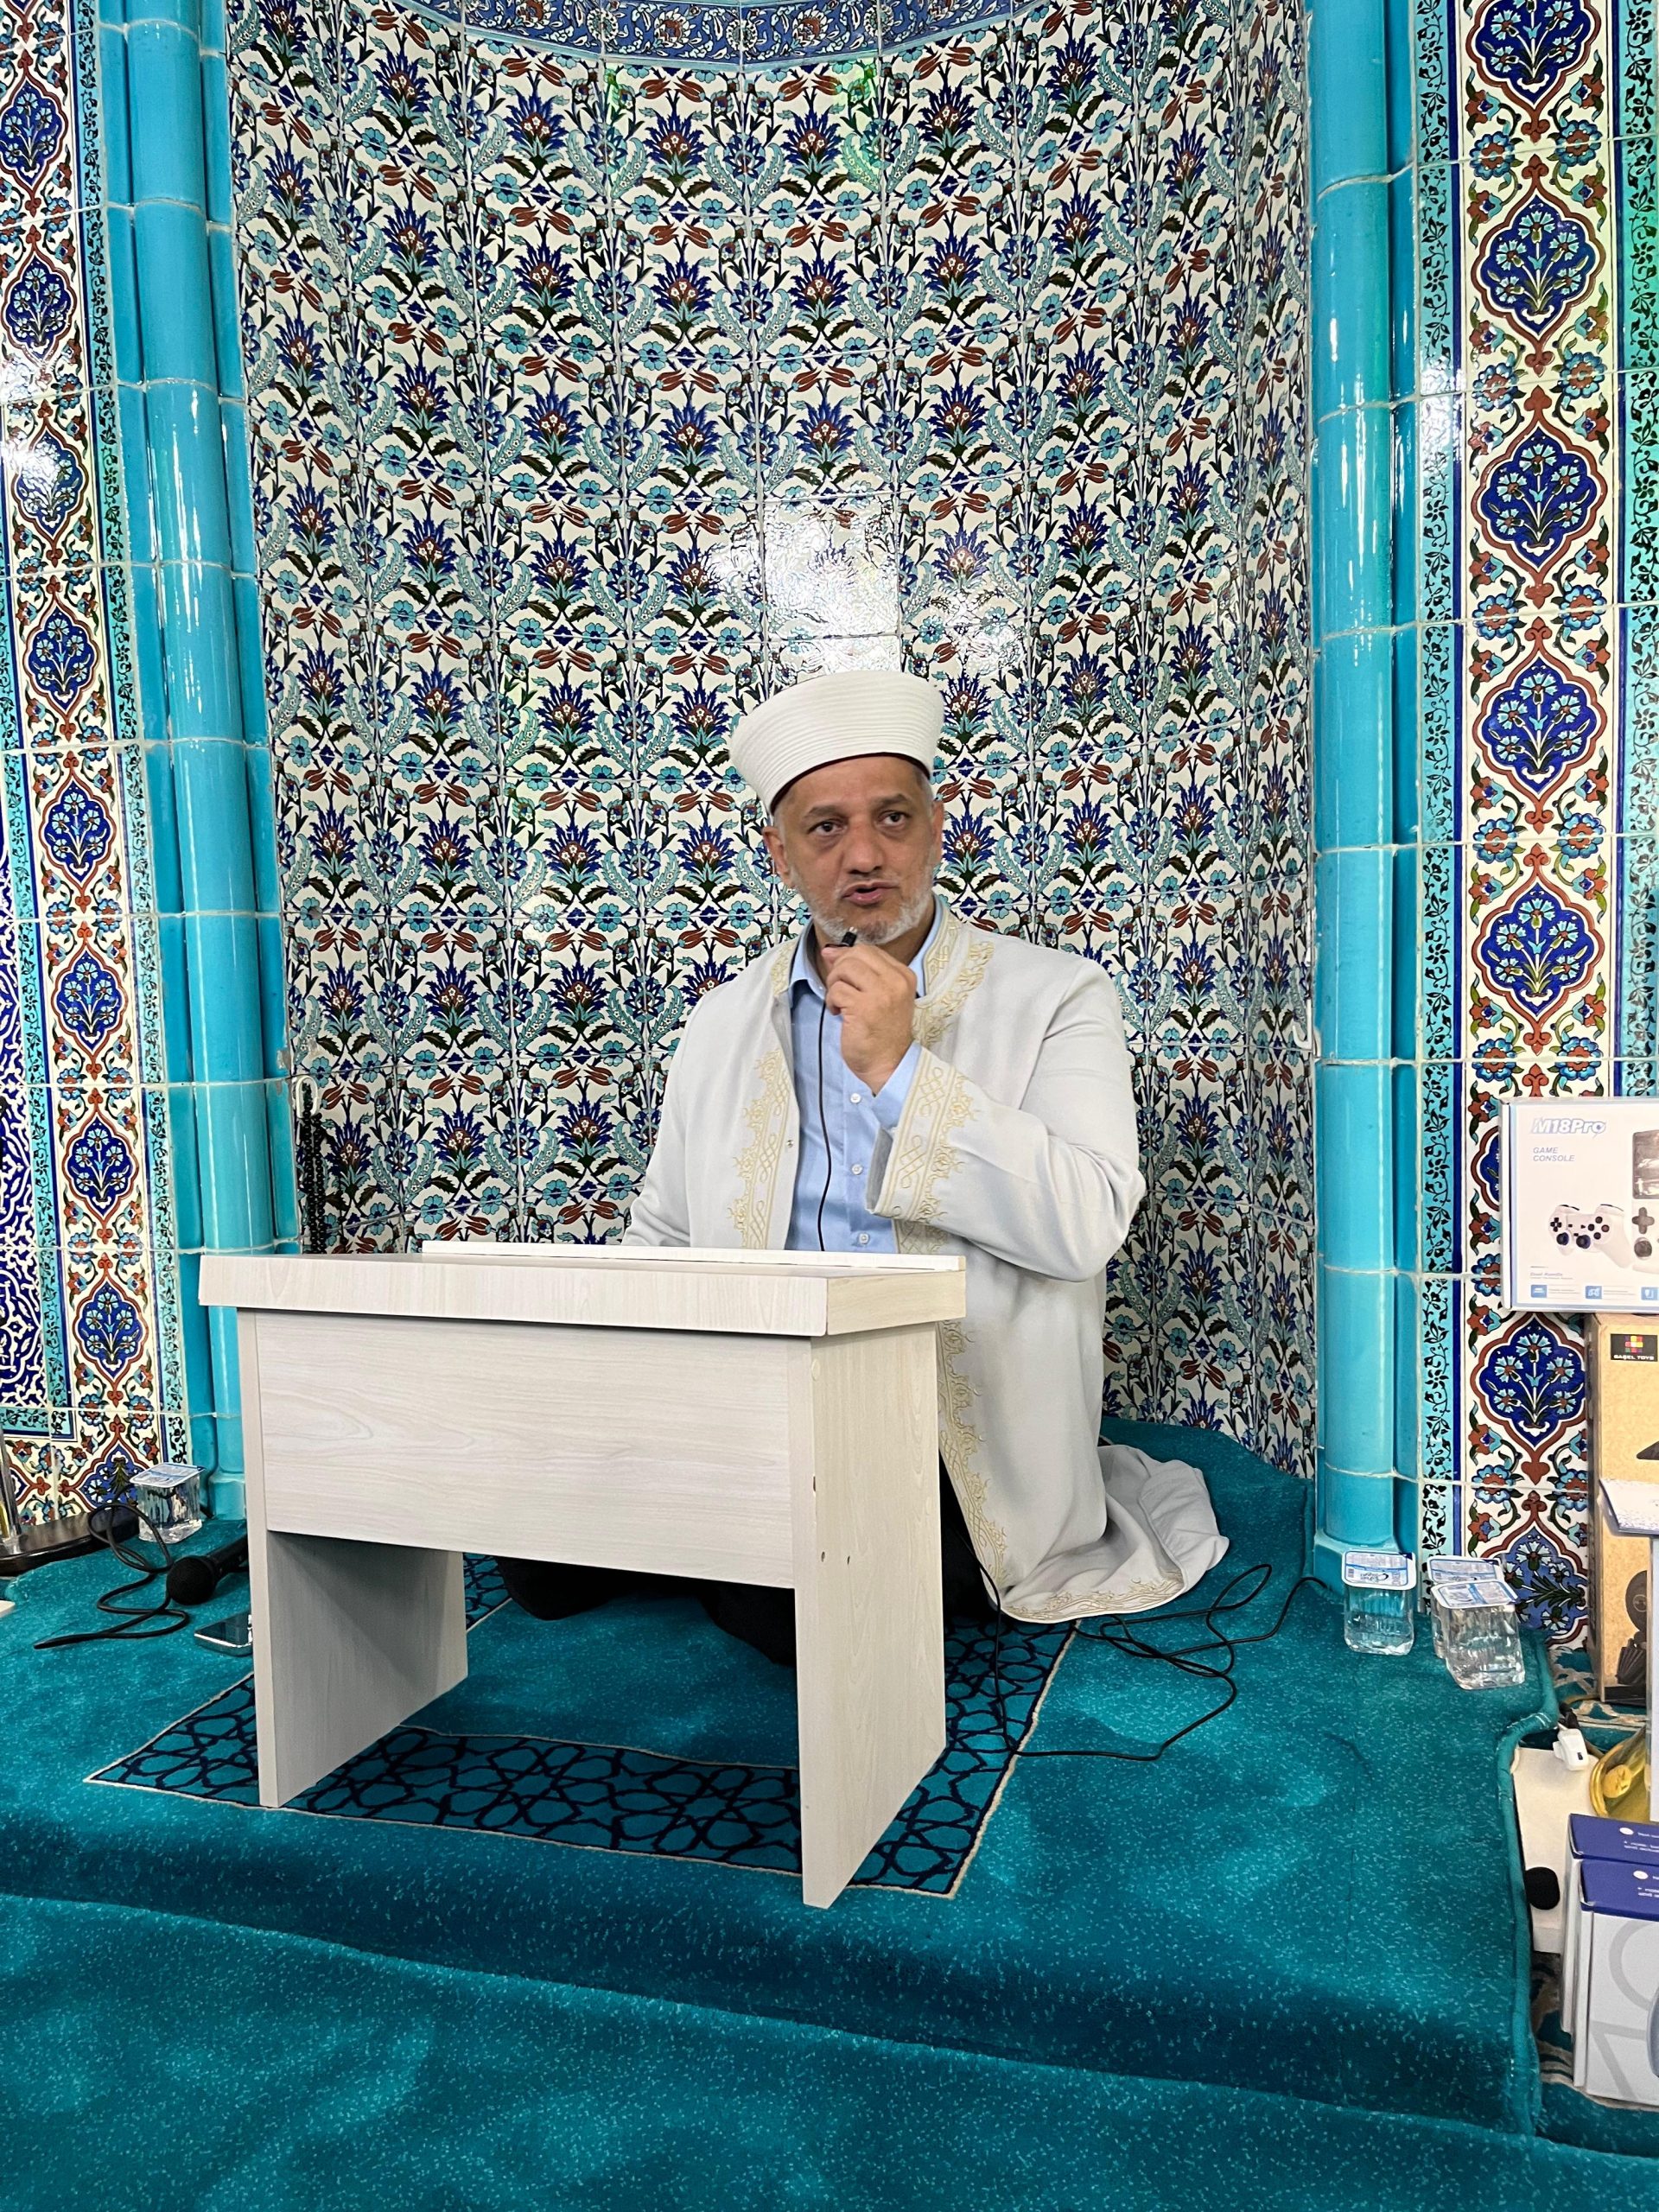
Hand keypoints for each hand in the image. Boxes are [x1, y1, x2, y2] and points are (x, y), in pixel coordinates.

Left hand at [820, 941, 917, 1091]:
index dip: (847, 957)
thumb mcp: (880, 996)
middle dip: (839, 969)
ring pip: (845, 968)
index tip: (839, 972)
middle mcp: (896, 981)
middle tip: (839, 989)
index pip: (869, 950)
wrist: (889, 1064)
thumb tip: (830, 951)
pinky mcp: (864, 1008)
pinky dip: (831, 1001)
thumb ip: (861, 972)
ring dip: (834, 984)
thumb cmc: (883, 1033)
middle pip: (856, 954)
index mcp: (903, 975)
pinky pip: (837, 990)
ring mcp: (881, 994)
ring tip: (839, 1001)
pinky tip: (838, 1013)